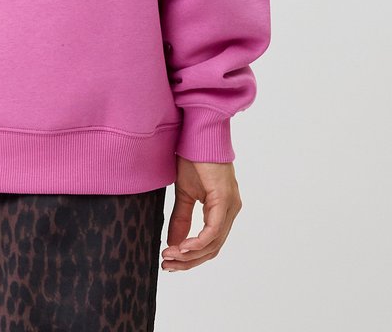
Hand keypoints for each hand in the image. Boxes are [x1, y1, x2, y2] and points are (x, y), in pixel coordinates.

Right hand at [161, 155, 242, 271]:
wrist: (197, 133)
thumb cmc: (193, 157)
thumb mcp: (184, 193)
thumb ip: (181, 218)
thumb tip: (173, 243)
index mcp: (222, 209)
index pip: (210, 243)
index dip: (190, 257)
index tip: (169, 262)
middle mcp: (231, 210)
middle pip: (212, 249)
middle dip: (188, 261)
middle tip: (166, 265)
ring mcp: (230, 205)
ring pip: (213, 243)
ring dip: (189, 254)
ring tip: (169, 256)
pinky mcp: (224, 199)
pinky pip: (213, 230)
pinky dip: (197, 242)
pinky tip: (182, 247)